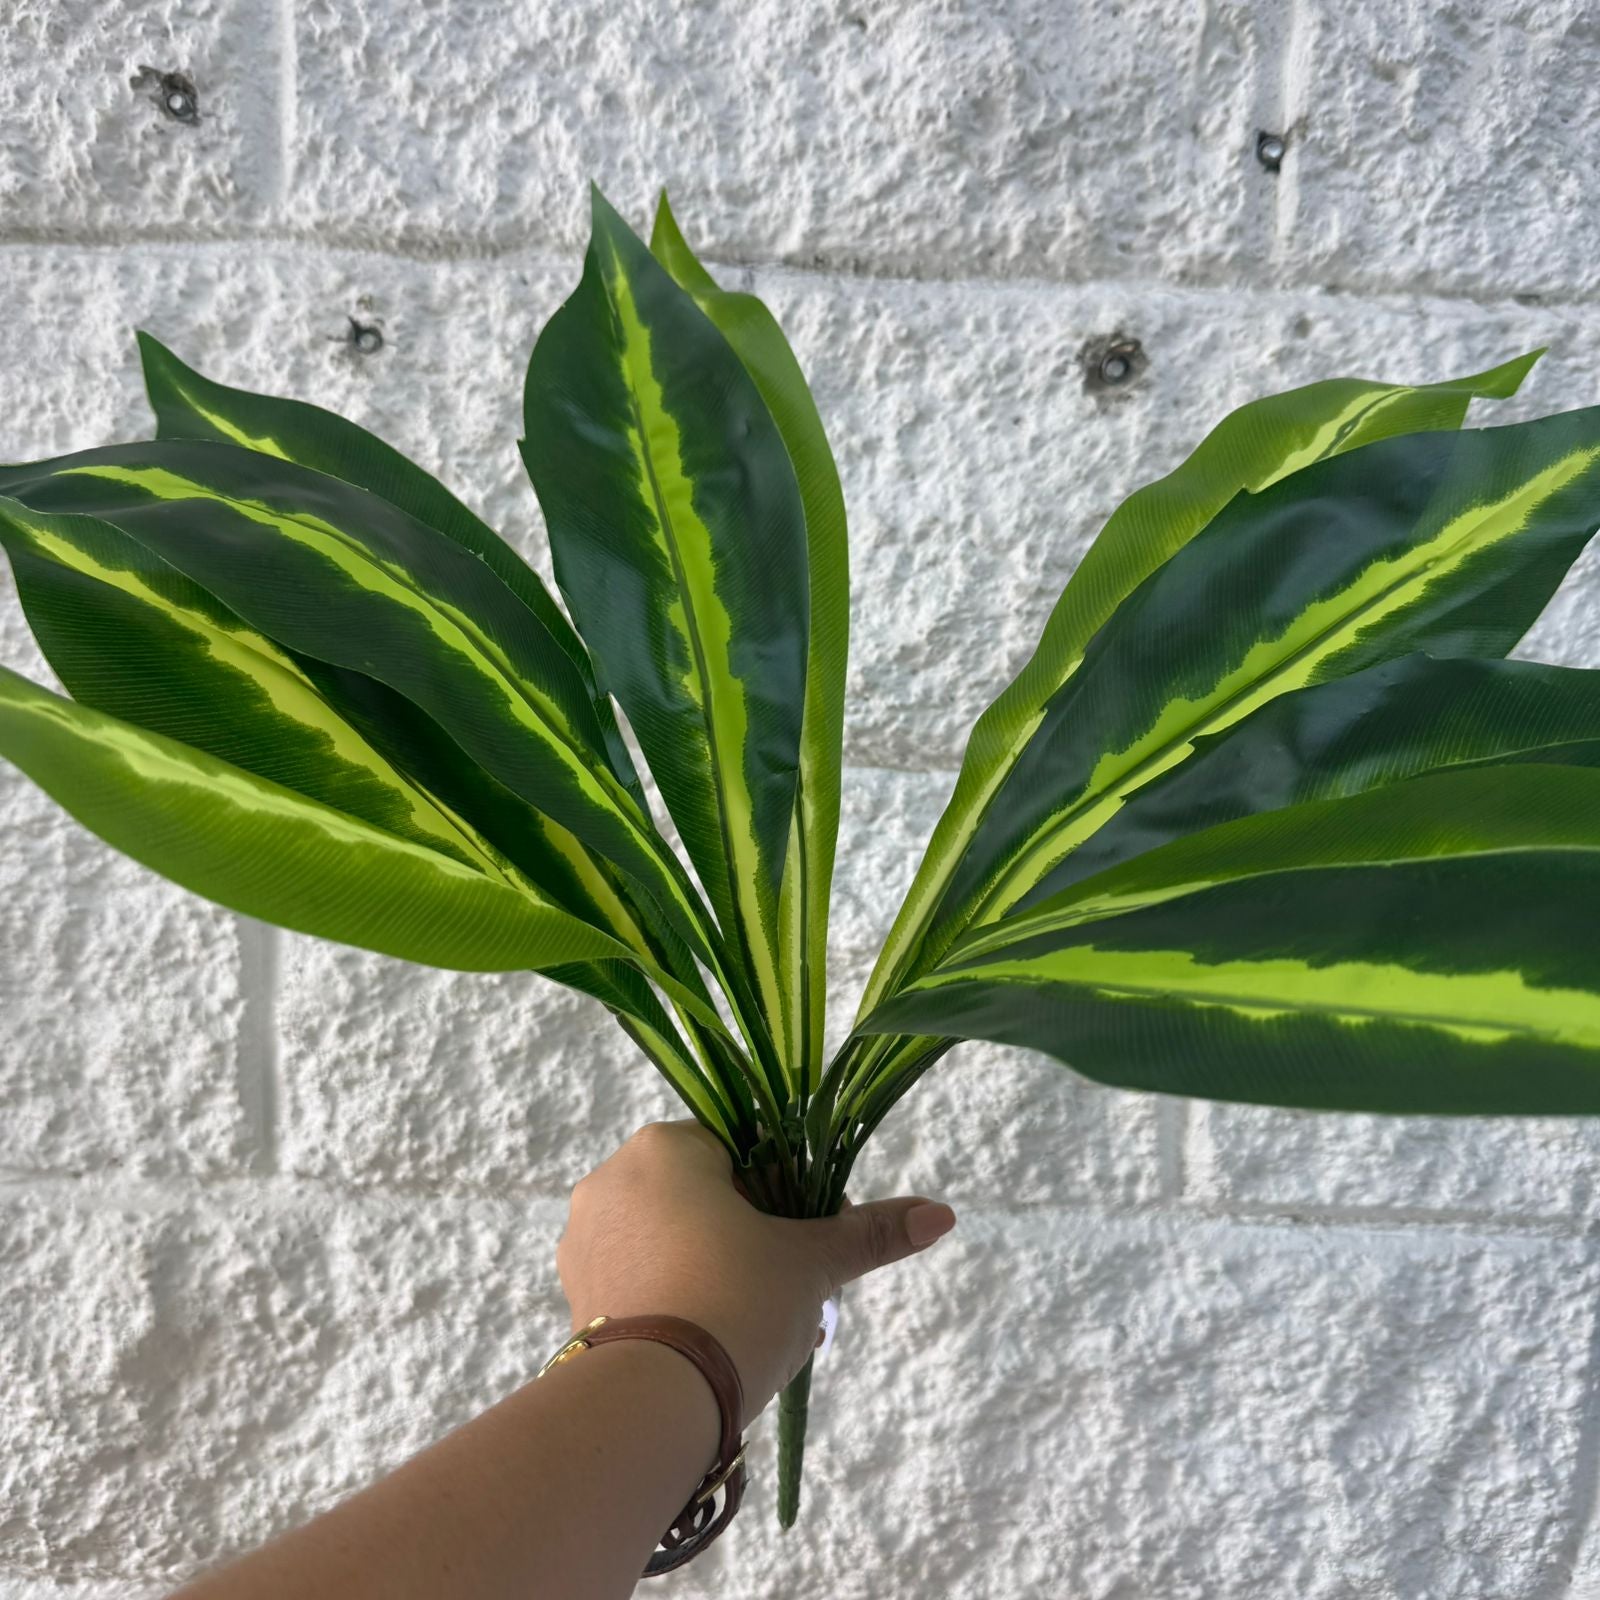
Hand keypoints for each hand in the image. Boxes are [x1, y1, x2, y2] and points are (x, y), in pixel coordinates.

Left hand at [556, 1122, 955, 1423]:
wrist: (652, 1404)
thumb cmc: (735, 1304)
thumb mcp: (812, 1265)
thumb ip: (869, 1233)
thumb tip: (943, 1214)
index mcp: (666, 1147)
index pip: (738, 1147)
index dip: (780, 1191)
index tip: (803, 1237)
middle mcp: (613, 1178)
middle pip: (700, 1192)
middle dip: (743, 1235)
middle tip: (779, 1287)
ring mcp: (584, 1238)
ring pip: (665, 1238)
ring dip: (707, 1268)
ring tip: (745, 1322)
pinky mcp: (574, 1294)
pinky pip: (635, 1280)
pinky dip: (670, 1299)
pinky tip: (704, 1341)